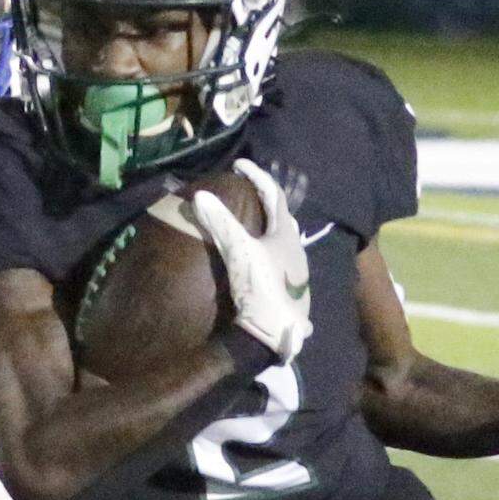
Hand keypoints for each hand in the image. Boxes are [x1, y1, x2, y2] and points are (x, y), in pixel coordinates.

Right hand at [192, 158, 312, 362]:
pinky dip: (270, 253)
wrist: (274, 335)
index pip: (274, 195)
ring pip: (286, 242)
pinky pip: (283, 262)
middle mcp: (298, 250)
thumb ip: (220, 223)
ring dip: (270, 230)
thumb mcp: (238, 252)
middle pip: (284, 218)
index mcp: (287, 236)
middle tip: (248, 194)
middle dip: (268, 203)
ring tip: (253, 227)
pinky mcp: (293, 292)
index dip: (257, 176)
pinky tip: (261, 262)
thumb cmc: (261, 288)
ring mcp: (297, 273)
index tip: (240, 165)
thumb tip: (200, 195)